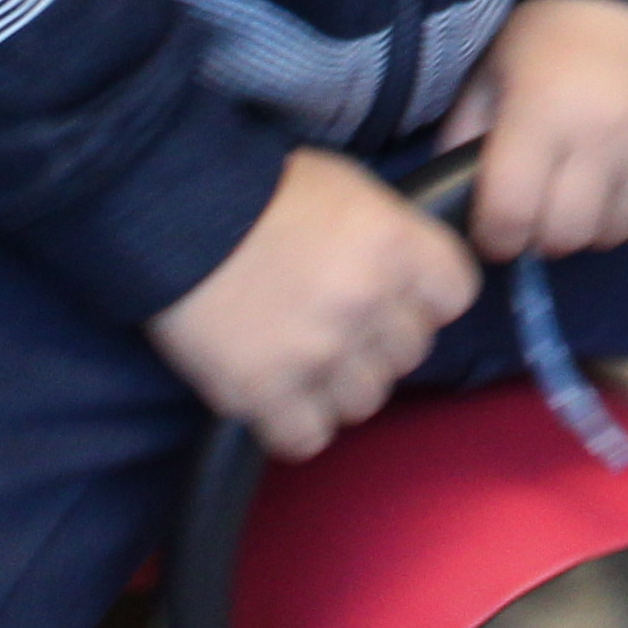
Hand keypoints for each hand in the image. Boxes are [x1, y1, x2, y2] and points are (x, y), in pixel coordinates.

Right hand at [144, 150, 481, 457]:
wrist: (172, 210)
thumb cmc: (260, 190)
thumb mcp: (350, 189)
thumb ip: (392, 237)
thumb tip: (416, 281)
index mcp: (396, 244)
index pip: (456, 297)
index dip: (425, 298)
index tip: (396, 295)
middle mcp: (367, 303)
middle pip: (409, 354)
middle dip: (377, 341)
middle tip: (334, 320)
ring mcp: (318, 353)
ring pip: (365, 401)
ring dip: (337, 384)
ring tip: (301, 353)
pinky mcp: (264, 393)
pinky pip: (308, 438)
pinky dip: (294, 422)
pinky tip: (276, 392)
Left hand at [440, 0, 627, 260]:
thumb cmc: (558, 26)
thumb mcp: (495, 64)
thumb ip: (466, 130)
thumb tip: (457, 195)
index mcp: (542, 112)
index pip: (511, 215)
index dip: (495, 237)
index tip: (496, 230)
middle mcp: (602, 136)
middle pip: (564, 236)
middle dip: (543, 233)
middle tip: (541, 210)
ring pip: (612, 235)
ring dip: (591, 227)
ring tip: (584, 192)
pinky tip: (624, 190)